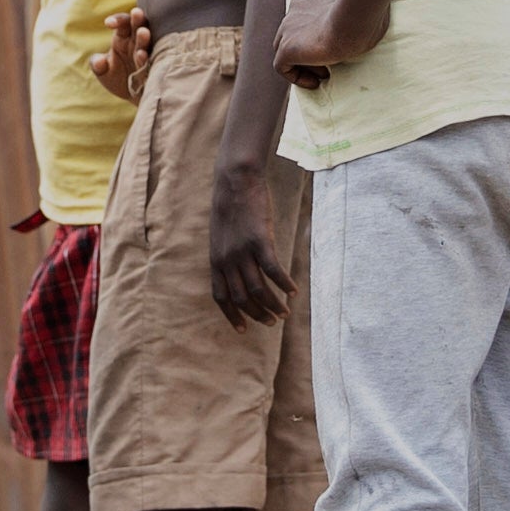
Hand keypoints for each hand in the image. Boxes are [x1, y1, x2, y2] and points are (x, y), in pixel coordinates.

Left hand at [95, 7, 153, 100]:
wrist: (136, 97)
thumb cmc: (119, 80)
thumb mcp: (104, 74)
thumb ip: (98, 66)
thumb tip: (98, 61)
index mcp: (124, 38)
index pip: (123, 23)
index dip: (117, 20)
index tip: (109, 23)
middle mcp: (138, 42)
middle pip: (139, 26)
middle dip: (137, 20)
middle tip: (136, 13)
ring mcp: (149, 53)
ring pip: (148, 42)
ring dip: (144, 37)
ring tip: (143, 33)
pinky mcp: (156, 65)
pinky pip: (153, 59)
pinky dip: (147, 58)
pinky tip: (143, 56)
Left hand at [202, 154, 288, 327]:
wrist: (234, 181)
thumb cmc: (231, 206)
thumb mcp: (221, 235)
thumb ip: (227, 255)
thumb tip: (237, 271)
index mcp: (216, 261)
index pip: (222, 298)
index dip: (233, 316)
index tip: (243, 330)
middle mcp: (226, 260)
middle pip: (242, 298)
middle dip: (258, 314)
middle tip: (272, 322)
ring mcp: (242, 251)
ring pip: (258, 290)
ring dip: (273, 305)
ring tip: (285, 313)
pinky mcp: (259, 240)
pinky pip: (273, 270)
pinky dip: (284, 284)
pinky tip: (294, 291)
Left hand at [277, 0, 374, 90]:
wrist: (356, 15)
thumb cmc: (370, 11)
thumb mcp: (367, 5)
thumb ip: (360, 10)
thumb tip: (373, 19)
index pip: (310, 11)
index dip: (322, 30)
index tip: (339, 42)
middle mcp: (298, 4)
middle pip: (295, 29)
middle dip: (311, 45)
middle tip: (331, 60)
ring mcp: (289, 25)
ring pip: (286, 47)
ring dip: (305, 61)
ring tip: (325, 73)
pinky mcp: (287, 47)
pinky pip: (282, 66)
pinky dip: (296, 76)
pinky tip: (315, 83)